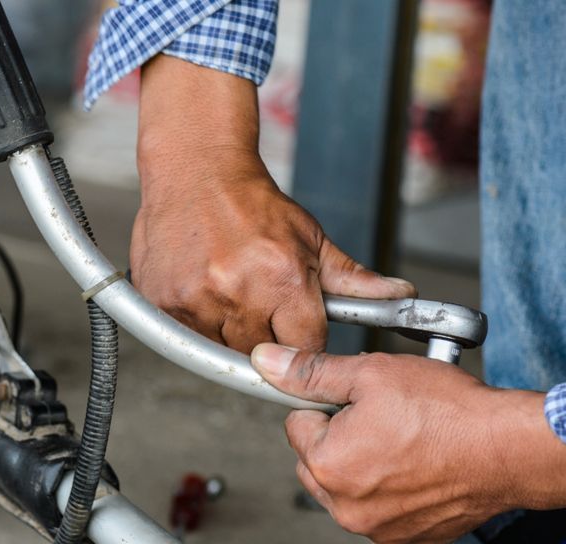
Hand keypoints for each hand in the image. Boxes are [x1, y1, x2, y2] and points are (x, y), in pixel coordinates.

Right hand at [134, 55, 414, 352]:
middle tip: (260, 303)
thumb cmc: (252, 202)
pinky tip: (203, 289)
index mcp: (281, 278)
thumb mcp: (309, 238)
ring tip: (230, 291)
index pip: (306, 346)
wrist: (195, 168)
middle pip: (263, 354)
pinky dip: (197, 323)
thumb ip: (351, 280)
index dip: (304, 341)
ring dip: (229, 332)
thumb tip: (401, 297)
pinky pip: (188, 336)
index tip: (298, 332)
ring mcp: (196, 300)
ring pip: (223, 349)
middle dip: (267, 336)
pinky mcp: (164, 302)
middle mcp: (237, 292)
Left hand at [251, 344, 565, 543]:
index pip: (297, 426)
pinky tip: (421, 466)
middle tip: (381, 417)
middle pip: (317, 462)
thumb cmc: (448, 413)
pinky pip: (383, 511)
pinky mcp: (409, 538)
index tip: (356, 399)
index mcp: (327, 466)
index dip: (325, 405)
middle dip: (339, 439)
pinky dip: (394, 491)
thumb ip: (312, 372)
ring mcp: (379, 529)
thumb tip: (267, 362)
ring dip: (365, 466)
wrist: (508, 449)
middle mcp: (346, 508)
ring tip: (406, 439)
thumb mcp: (371, 374)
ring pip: (349, 489)